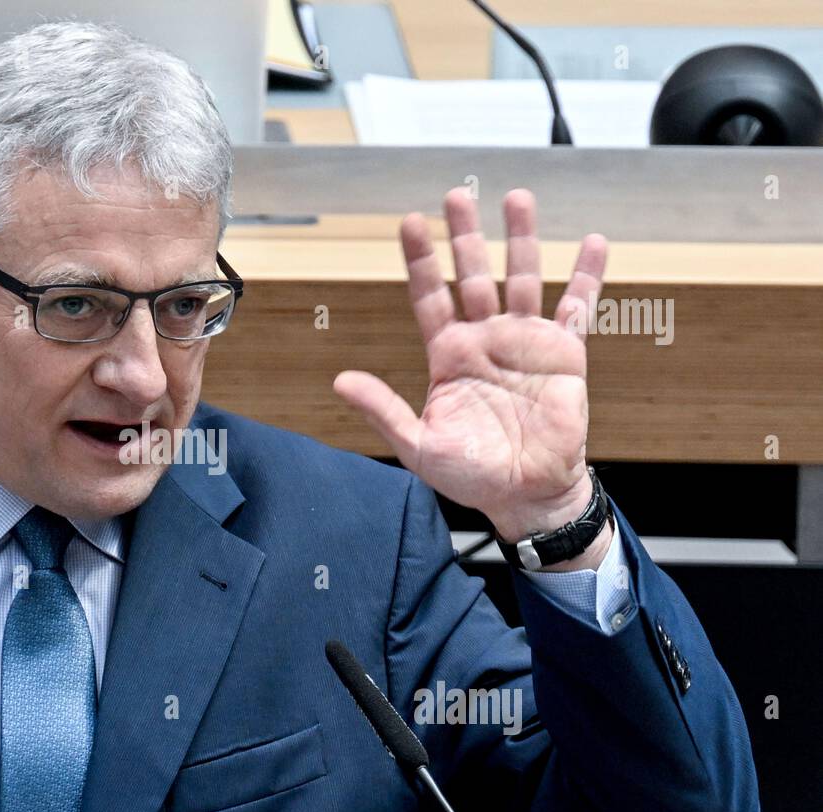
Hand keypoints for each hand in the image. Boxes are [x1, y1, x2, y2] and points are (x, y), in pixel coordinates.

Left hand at [334, 188, 607, 560]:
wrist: (525, 494)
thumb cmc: (470, 474)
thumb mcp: (417, 444)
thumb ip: (382, 409)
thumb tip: (340, 381)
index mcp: (448, 355)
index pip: (429, 296)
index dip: (420, 261)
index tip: (410, 222)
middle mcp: (484, 339)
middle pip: (472, 274)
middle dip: (465, 236)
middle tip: (456, 196)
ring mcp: (525, 342)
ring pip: (522, 277)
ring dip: (520, 239)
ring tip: (517, 198)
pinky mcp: (564, 354)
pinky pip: (576, 307)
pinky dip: (585, 276)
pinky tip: (592, 243)